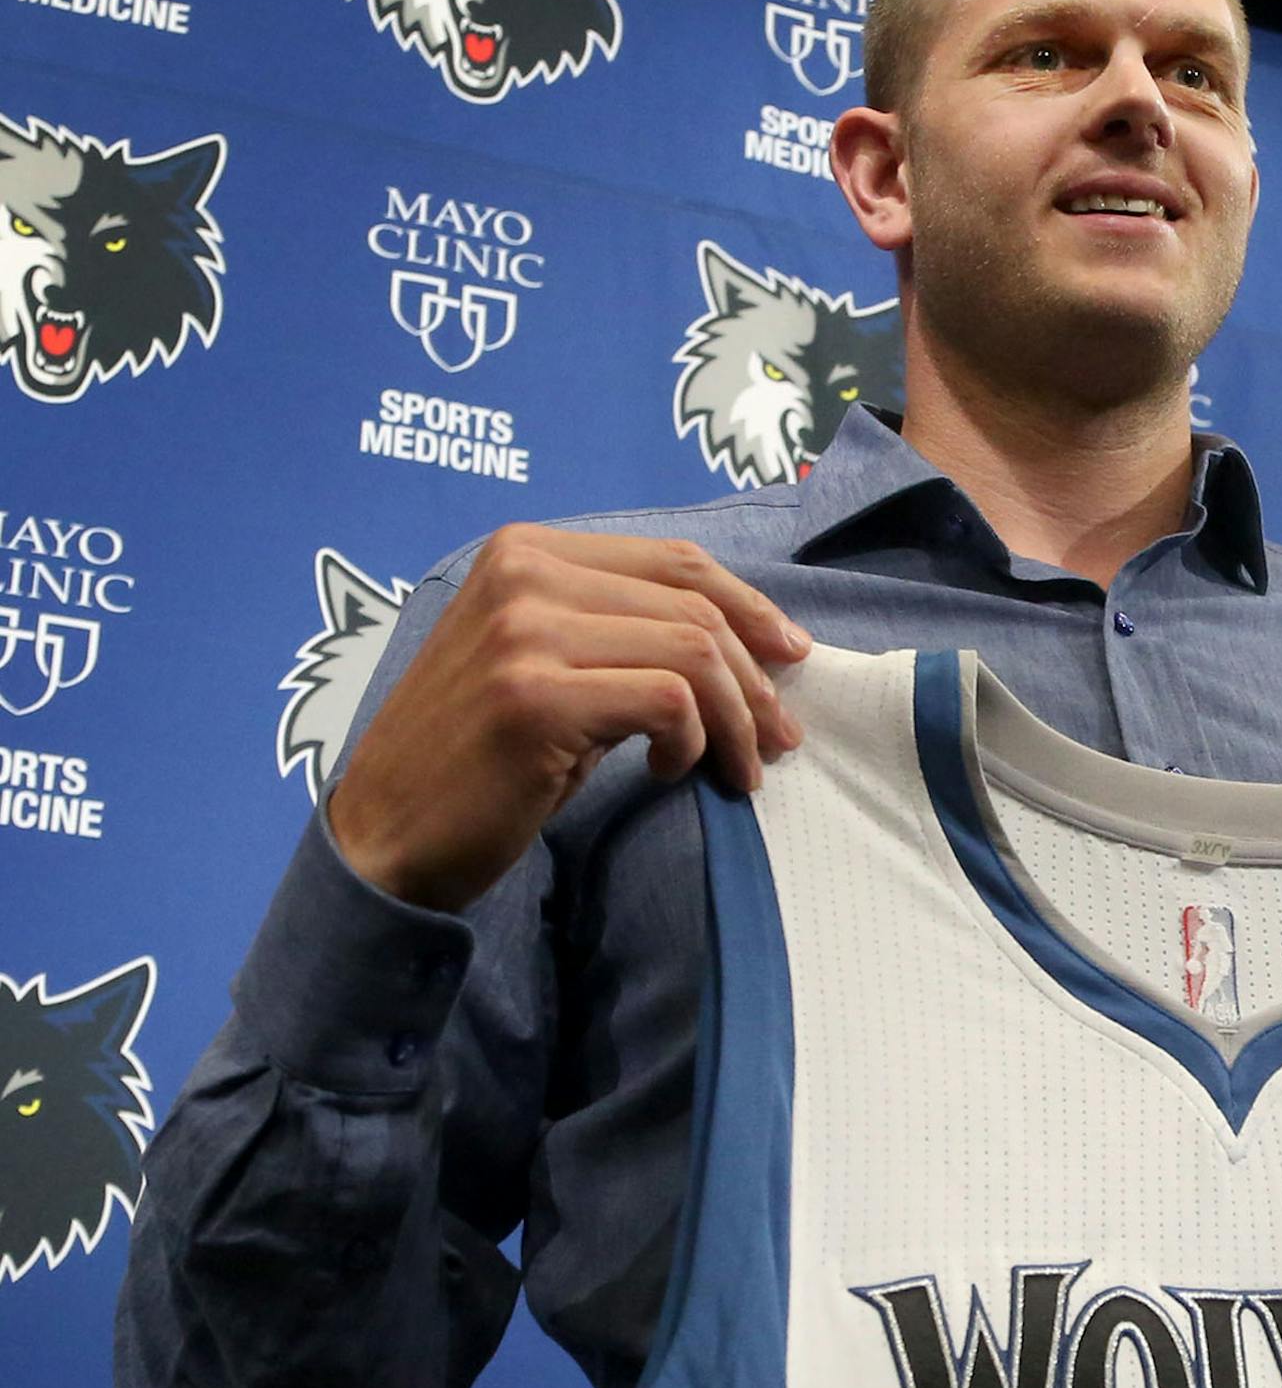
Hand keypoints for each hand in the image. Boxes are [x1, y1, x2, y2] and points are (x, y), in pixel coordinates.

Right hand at [328, 524, 809, 912]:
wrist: (385, 836)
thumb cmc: (479, 761)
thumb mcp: (548, 670)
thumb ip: (621, 636)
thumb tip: (749, 648)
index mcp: (524, 551)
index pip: (673, 561)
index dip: (748, 606)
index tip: (790, 656)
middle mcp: (522, 574)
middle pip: (693, 604)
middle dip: (756, 676)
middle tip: (780, 738)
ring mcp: (524, 632)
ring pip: (692, 650)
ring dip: (736, 719)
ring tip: (740, 769)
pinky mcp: (535, 697)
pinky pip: (667, 701)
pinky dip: (692, 743)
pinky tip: (670, 773)